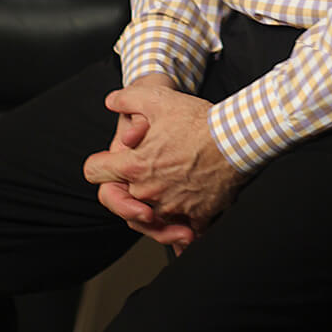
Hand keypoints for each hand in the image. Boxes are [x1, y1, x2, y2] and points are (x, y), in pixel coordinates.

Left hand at [84, 82, 242, 249]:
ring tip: (167, 195)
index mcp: (135, 165)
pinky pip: (186, 234)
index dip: (100, 166)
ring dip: (156, 211)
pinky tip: (187, 226)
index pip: (96, 173)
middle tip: (146, 177)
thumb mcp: (157, 97)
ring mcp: (172, 207)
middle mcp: (149, 191)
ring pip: (153, 219)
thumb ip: (127, 98)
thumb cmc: (198, 119)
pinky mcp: (197, 216)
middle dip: (130, 190)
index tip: (109, 165)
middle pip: (124, 200)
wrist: (236, 138)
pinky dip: (185, 231)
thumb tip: (112, 101)